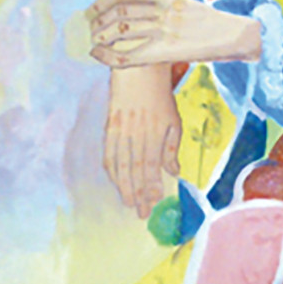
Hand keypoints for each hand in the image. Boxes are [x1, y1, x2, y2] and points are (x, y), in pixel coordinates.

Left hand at [88, 0, 261, 66]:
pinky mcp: (169, 51)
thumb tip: (138, 7)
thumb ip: (162, 6)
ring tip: (93, 41)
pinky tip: (97, 55)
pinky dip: (110, 56)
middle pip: (120, 13)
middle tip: (89, 29)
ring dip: (102, 36)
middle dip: (98, 21)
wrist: (236, 35)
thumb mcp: (185, 6)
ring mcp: (166, 31)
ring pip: (123, 31)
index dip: (102, 2)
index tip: (91, 11)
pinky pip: (131, 55)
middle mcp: (163, 12)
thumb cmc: (212, 24)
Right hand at [104, 64, 180, 218]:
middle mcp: (136, 132)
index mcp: (154, 131)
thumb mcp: (173, 120)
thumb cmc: (159, 96)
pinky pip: (108, 152)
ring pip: (120, 164)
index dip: (152, 185)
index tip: (154, 202)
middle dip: (138, 192)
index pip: (152, 164)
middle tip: (141, 212)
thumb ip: (172, 147)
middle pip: (135, 168)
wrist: (138, 70)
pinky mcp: (109, 126)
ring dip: (123, 186)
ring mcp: (120, 130)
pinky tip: (115, 182)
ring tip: (128, 203)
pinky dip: (111, 169)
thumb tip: (174, 172)